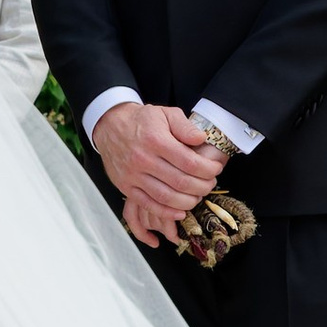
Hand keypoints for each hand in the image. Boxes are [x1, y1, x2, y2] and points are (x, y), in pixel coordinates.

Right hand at [94, 100, 222, 247]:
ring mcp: (133, 175)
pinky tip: (180, 212)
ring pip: (166, 197)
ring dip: (188, 201)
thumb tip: (201, 139)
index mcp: (155, 140)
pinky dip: (167, 213)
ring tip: (198, 195)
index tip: (216, 169)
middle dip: (202, 186)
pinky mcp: (126, 187)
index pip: (189, 162)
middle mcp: (142, 159)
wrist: (110, 126)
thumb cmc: (141, 120)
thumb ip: (185, 126)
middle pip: (180, 182)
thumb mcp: (165, 113)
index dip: (208, 169)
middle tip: (211, 183)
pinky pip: (149, 205)